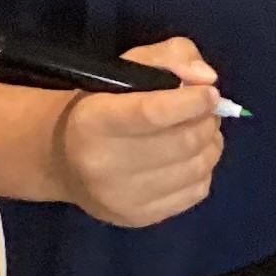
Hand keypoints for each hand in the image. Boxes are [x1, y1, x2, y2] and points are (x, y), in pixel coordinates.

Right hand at [49, 37, 221, 226]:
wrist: (63, 159)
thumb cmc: (102, 103)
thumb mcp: (129, 66)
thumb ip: (171, 57)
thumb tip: (206, 79)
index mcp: (94, 120)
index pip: (152, 113)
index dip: (191, 102)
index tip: (211, 94)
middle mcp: (103, 163)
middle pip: (182, 142)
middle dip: (207, 121)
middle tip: (208, 111)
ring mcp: (121, 197)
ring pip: (195, 168)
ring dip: (211, 144)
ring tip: (203, 131)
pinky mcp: (138, 218)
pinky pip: (196, 192)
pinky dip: (204, 170)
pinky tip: (192, 158)